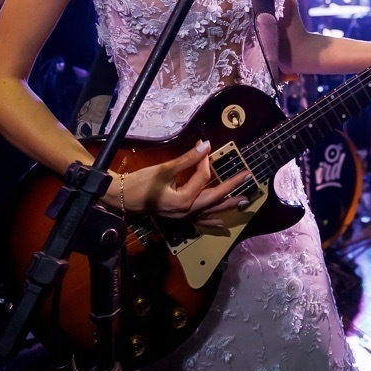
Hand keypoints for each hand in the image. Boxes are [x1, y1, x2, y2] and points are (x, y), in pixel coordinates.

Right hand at [117, 141, 251, 230]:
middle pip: (214, 197)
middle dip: (232, 187)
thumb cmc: (141, 183)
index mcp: (184, 200)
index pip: (202, 178)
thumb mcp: (164, 169)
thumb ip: (187, 159)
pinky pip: (201, 222)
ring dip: (227, 206)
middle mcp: (187, 211)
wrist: (123, 198)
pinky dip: (212, 222)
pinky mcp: (180, 218)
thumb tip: (206, 145)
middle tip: (248, 177)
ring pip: (211, 211)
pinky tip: (222, 225)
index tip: (204, 147)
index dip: (204, 161)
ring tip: (243, 201)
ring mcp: (185, 217)